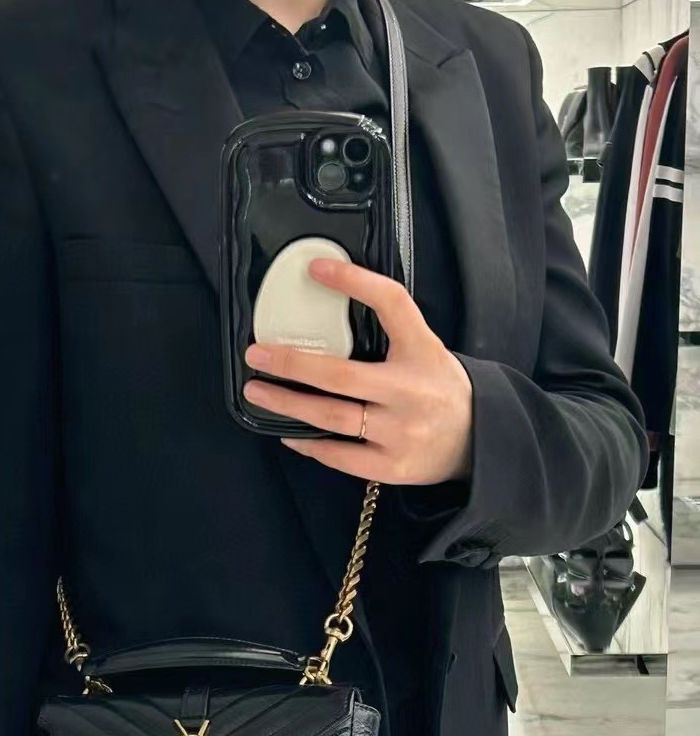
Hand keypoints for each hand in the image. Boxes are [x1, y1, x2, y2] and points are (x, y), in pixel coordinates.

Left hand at [243, 258, 473, 485]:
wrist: (478, 442)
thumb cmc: (440, 391)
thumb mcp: (426, 351)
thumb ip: (390, 333)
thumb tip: (331, 307)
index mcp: (423, 352)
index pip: (391, 304)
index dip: (354, 281)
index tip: (315, 268)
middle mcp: (411, 391)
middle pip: (340, 375)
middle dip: (292, 363)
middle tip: (257, 354)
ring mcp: (400, 432)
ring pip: (331, 416)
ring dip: (287, 403)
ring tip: (257, 392)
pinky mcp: (390, 466)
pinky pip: (338, 455)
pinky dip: (308, 442)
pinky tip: (288, 430)